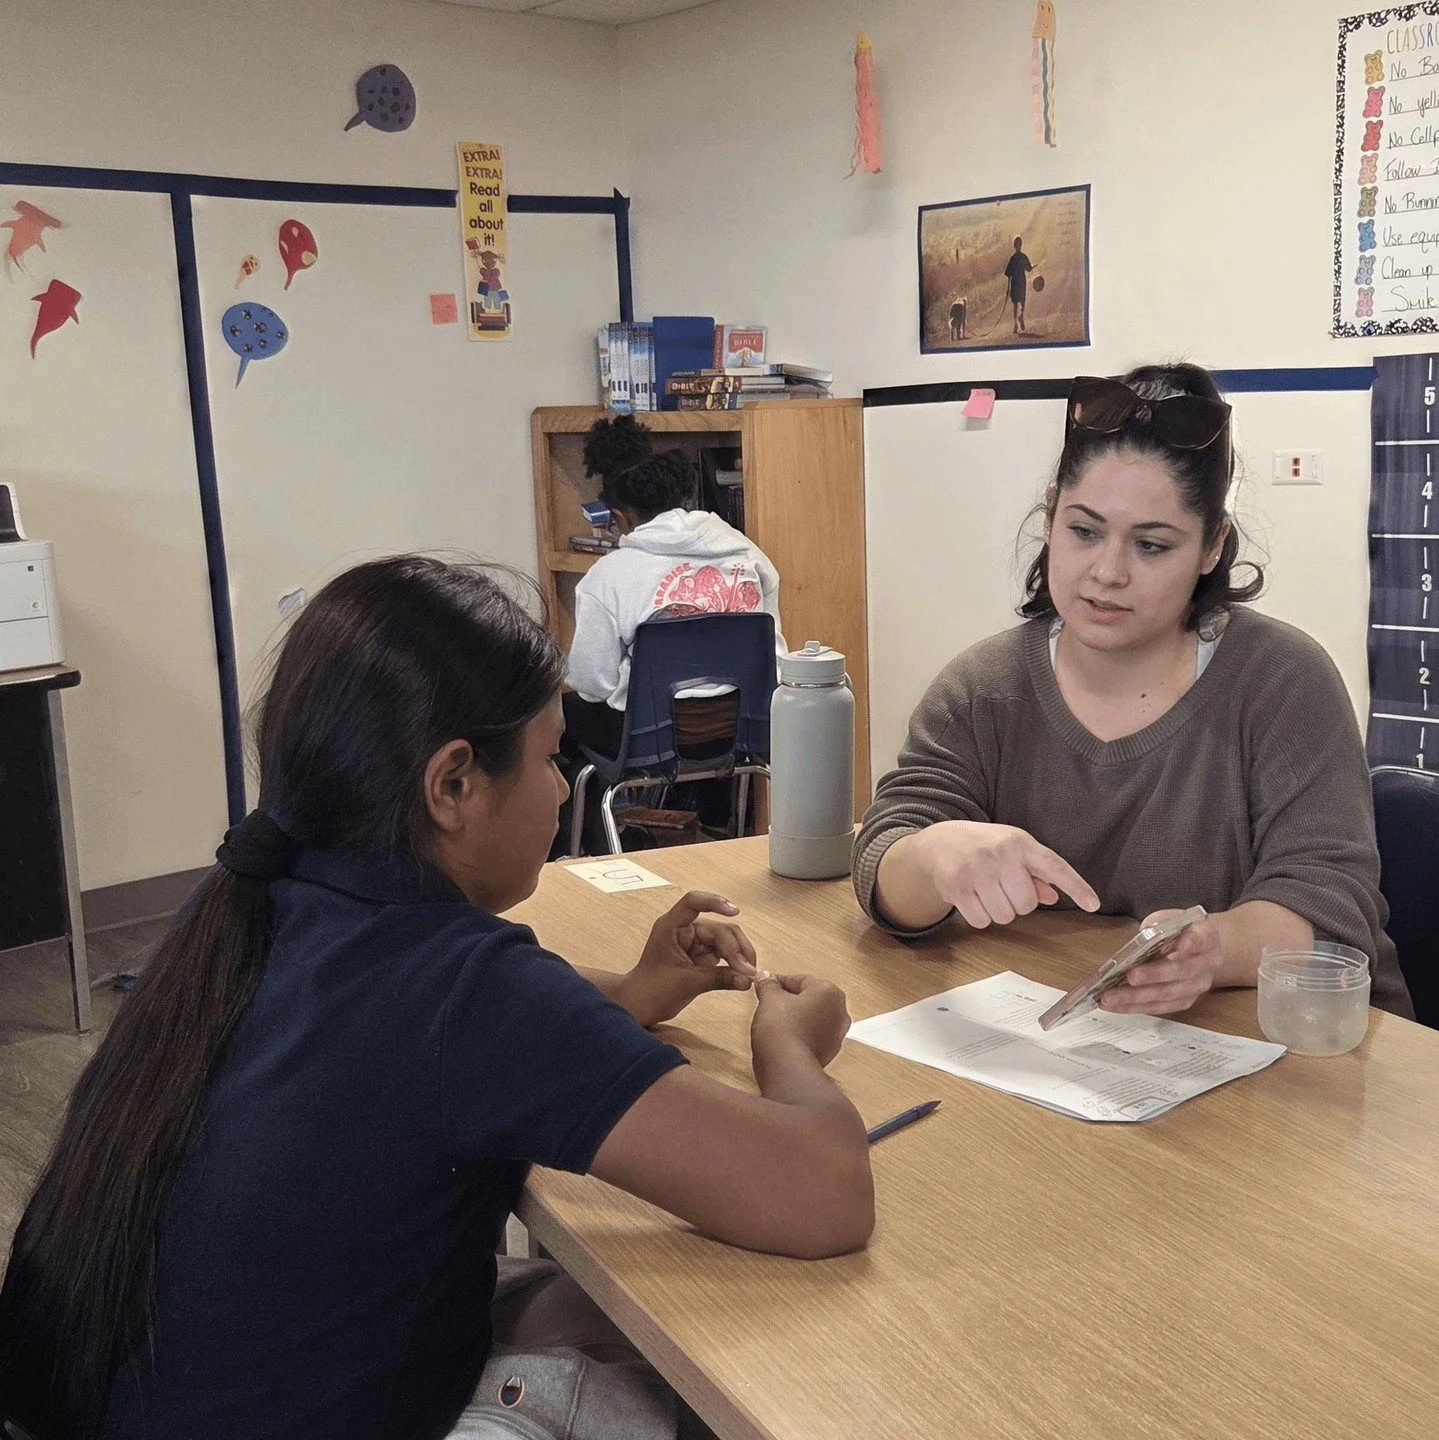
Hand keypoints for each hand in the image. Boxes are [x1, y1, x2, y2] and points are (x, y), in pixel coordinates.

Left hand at [621, 891, 759, 1027]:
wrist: (640, 1005)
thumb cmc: (652, 990)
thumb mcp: (687, 984)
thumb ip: (719, 979)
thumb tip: (747, 979)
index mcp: (670, 926)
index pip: (692, 902)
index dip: (714, 902)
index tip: (734, 910)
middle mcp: (683, 929)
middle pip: (718, 928)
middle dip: (735, 948)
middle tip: (748, 970)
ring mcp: (693, 941)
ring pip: (725, 940)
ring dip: (739, 955)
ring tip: (749, 975)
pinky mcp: (701, 954)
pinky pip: (723, 953)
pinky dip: (734, 963)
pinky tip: (742, 975)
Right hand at [751, 973, 851, 1068]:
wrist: (785, 1066)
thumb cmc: (783, 1030)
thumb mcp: (770, 998)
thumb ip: (769, 985)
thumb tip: (766, 978)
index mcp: (830, 992)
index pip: (801, 980)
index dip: (779, 981)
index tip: (767, 984)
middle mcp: (839, 1013)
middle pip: (810, 998)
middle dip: (789, 999)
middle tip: (769, 1000)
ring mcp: (836, 1035)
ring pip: (812, 1018)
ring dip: (795, 1017)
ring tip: (773, 1020)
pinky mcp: (828, 1053)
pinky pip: (812, 1036)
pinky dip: (799, 1033)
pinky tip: (782, 1036)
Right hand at [912, 821, 1098, 928]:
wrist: (938, 841)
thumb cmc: (982, 846)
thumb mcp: (1011, 850)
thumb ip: (1034, 873)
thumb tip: (1052, 896)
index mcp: (1018, 842)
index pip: (1054, 866)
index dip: (1076, 886)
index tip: (1093, 904)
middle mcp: (999, 854)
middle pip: (1026, 904)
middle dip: (1016, 903)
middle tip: (1001, 887)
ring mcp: (976, 870)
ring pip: (1004, 916)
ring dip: (997, 911)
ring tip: (984, 890)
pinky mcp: (956, 887)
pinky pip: (981, 921)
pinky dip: (978, 916)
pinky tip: (971, 897)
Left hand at [1099, 909, 1223, 1015]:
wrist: (1203, 950)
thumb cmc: (1180, 932)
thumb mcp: (1170, 920)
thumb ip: (1158, 927)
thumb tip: (1137, 943)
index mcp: (1206, 939)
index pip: (1200, 940)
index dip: (1191, 942)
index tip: (1180, 943)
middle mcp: (1205, 965)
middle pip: (1181, 972)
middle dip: (1153, 975)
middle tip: (1130, 977)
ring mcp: (1197, 986)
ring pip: (1168, 995)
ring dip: (1136, 998)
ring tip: (1110, 997)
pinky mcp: (1185, 1001)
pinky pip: (1160, 1007)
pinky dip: (1136, 1006)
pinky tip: (1116, 1005)